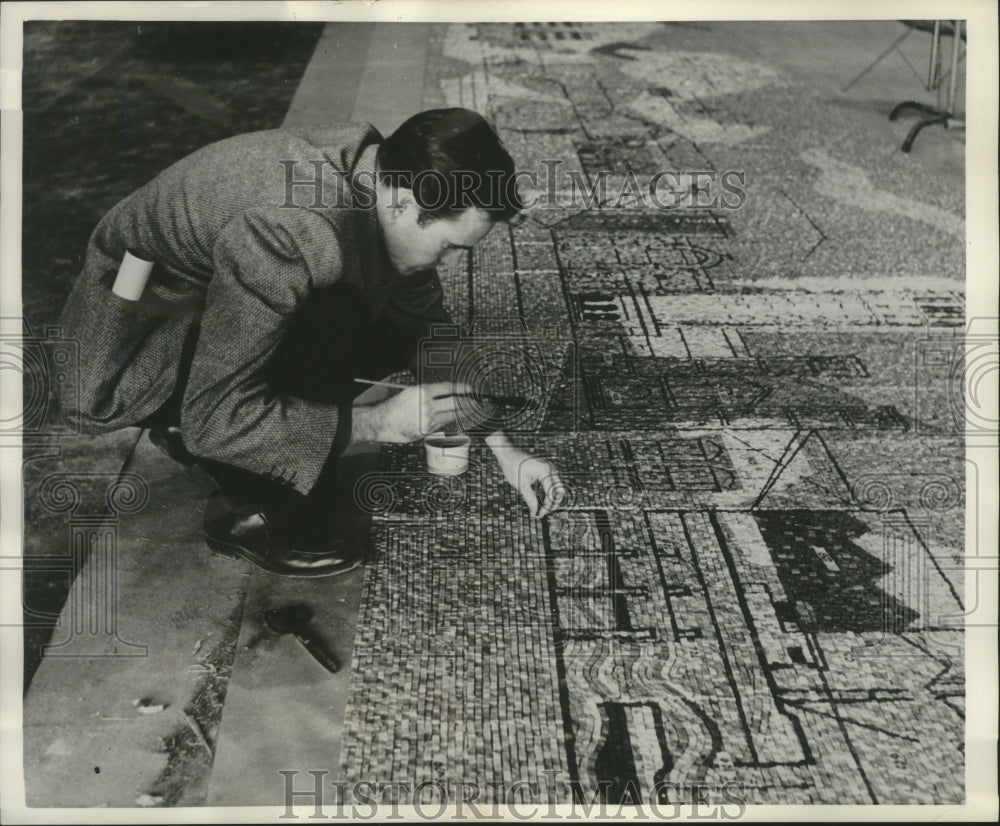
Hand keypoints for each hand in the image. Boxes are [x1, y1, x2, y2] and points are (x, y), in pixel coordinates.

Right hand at [351, 382, 472, 442]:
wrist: (381, 421)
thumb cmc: (394, 406)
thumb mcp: (411, 392)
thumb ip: (428, 394)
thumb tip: (445, 396)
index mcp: (423, 391)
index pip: (448, 388)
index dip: (462, 389)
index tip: (471, 390)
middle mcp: (427, 404)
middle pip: (454, 403)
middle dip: (468, 403)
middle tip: (476, 403)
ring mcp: (427, 419)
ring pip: (451, 416)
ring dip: (462, 413)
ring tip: (470, 411)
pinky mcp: (426, 430)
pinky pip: (442, 424)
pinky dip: (449, 421)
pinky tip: (454, 419)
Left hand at [491, 444, 563, 518]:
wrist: (507, 452)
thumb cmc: (512, 466)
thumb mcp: (521, 485)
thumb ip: (530, 500)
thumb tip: (534, 512)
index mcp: (545, 472)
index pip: (551, 494)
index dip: (546, 507)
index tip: (539, 515)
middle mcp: (551, 468)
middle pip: (559, 491)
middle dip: (553, 504)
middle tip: (543, 512)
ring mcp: (550, 467)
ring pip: (557, 487)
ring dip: (551, 498)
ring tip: (541, 508)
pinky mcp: (546, 468)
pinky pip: (552, 482)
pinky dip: (548, 492)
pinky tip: (540, 499)